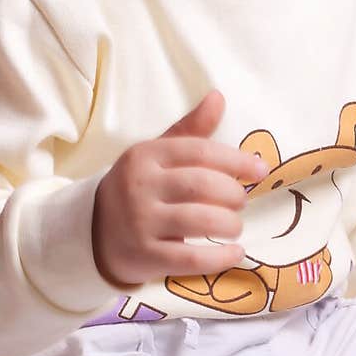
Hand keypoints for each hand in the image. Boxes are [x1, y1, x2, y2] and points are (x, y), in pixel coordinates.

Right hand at [91, 90, 268, 287]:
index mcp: (146, 155)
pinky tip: (236, 252)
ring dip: (230, 224)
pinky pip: (191, 258)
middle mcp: (141, 186)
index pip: (201, 151)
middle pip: (202, 185)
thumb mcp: (158, 154)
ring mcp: (141, 222)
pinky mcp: (145, 255)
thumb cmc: (140, 187)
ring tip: (235, 225)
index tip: (261, 170)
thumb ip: (191, 129)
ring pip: (200, 220)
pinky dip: (220, 257)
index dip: (237, 160)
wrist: (95, 231)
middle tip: (241, 201)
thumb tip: (218, 96)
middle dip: (233, 194)